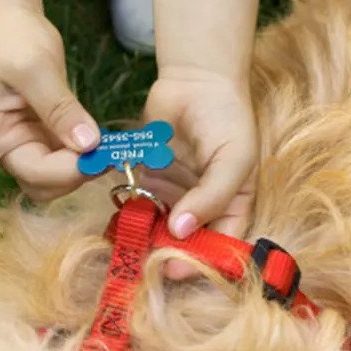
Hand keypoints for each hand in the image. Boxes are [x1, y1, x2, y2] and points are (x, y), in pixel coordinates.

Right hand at [0, 4, 98, 259]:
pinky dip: (86, 156)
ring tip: (99, 141)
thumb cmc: (9, 38)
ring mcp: (27, 143)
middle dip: (66, 172)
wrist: (11, 18)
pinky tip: (101, 143)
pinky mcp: (48, 136)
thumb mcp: (35, 67)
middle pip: (34, 180)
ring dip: (79, 168)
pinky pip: (68, 160)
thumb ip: (60, 108)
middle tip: (99, 150)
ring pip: (54, 178)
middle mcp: (3, 145)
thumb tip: (87, 145)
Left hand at [141, 67, 257, 275]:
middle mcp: (204, 206)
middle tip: (145, 261)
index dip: (200, 263)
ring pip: (159, 226)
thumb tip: (182, 230)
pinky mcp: (149, 178)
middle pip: (186, 242)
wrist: (196, 79)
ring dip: (144, 235)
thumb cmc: (227, 118)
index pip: (220, 246)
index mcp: (233, 206)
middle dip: (166, 253)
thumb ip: (212, 196)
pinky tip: (117, 218)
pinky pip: (137, 201)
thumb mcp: (233, 158)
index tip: (176, 270)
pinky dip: (128, 210)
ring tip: (128, 243)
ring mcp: (175, 194)